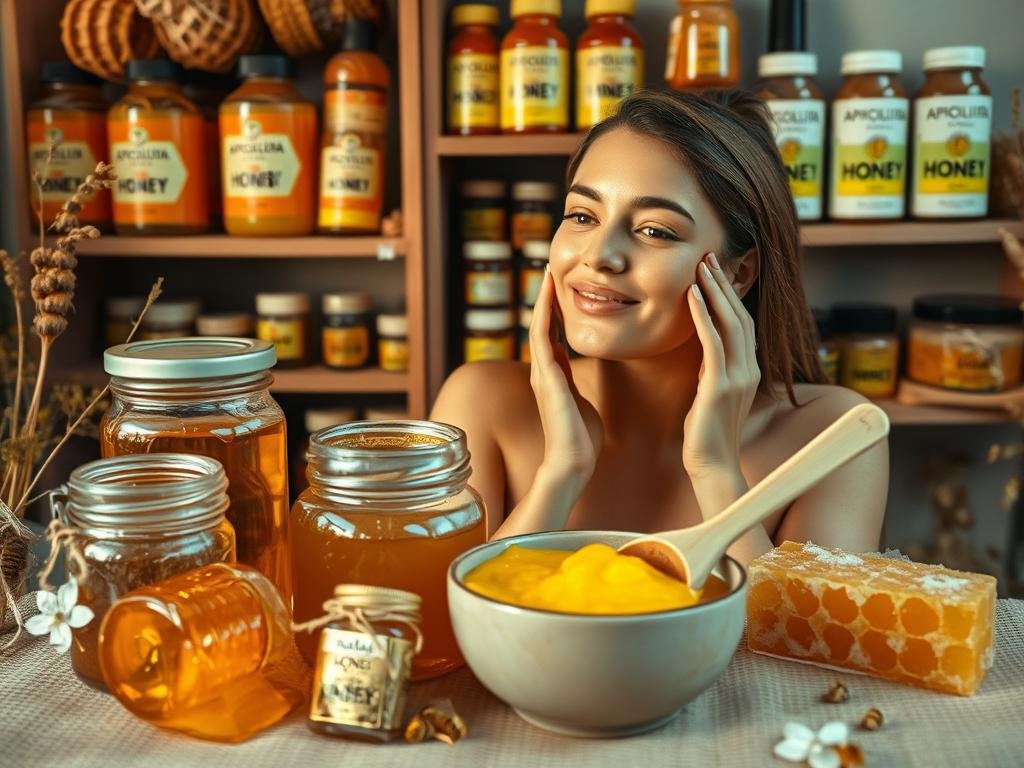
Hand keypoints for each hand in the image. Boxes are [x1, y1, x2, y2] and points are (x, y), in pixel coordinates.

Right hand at [529, 268, 602, 482]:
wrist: (573, 462)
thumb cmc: (582, 440)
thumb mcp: (584, 403)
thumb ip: (580, 387)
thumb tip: (585, 379)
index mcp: (555, 376)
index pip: (553, 334)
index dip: (556, 310)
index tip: (562, 286)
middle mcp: (544, 370)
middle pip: (542, 323)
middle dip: (546, 296)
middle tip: (551, 266)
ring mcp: (541, 372)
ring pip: (539, 324)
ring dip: (543, 297)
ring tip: (548, 271)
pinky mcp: (545, 377)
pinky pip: (541, 336)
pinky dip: (543, 313)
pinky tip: (548, 294)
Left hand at [682, 253, 759, 478]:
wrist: (712, 465)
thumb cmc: (706, 433)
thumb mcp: (711, 394)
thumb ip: (713, 371)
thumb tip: (704, 352)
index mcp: (748, 370)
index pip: (742, 323)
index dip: (730, 295)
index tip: (715, 271)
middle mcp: (749, 369)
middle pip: (741, 315)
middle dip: (724, 284)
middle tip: (710, 256)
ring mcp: (737, 377)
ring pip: (731, 323)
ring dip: (715, 291)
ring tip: (702, 266)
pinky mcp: (720, 386)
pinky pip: (713, 342)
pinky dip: (703, 316)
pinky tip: (692, 296)